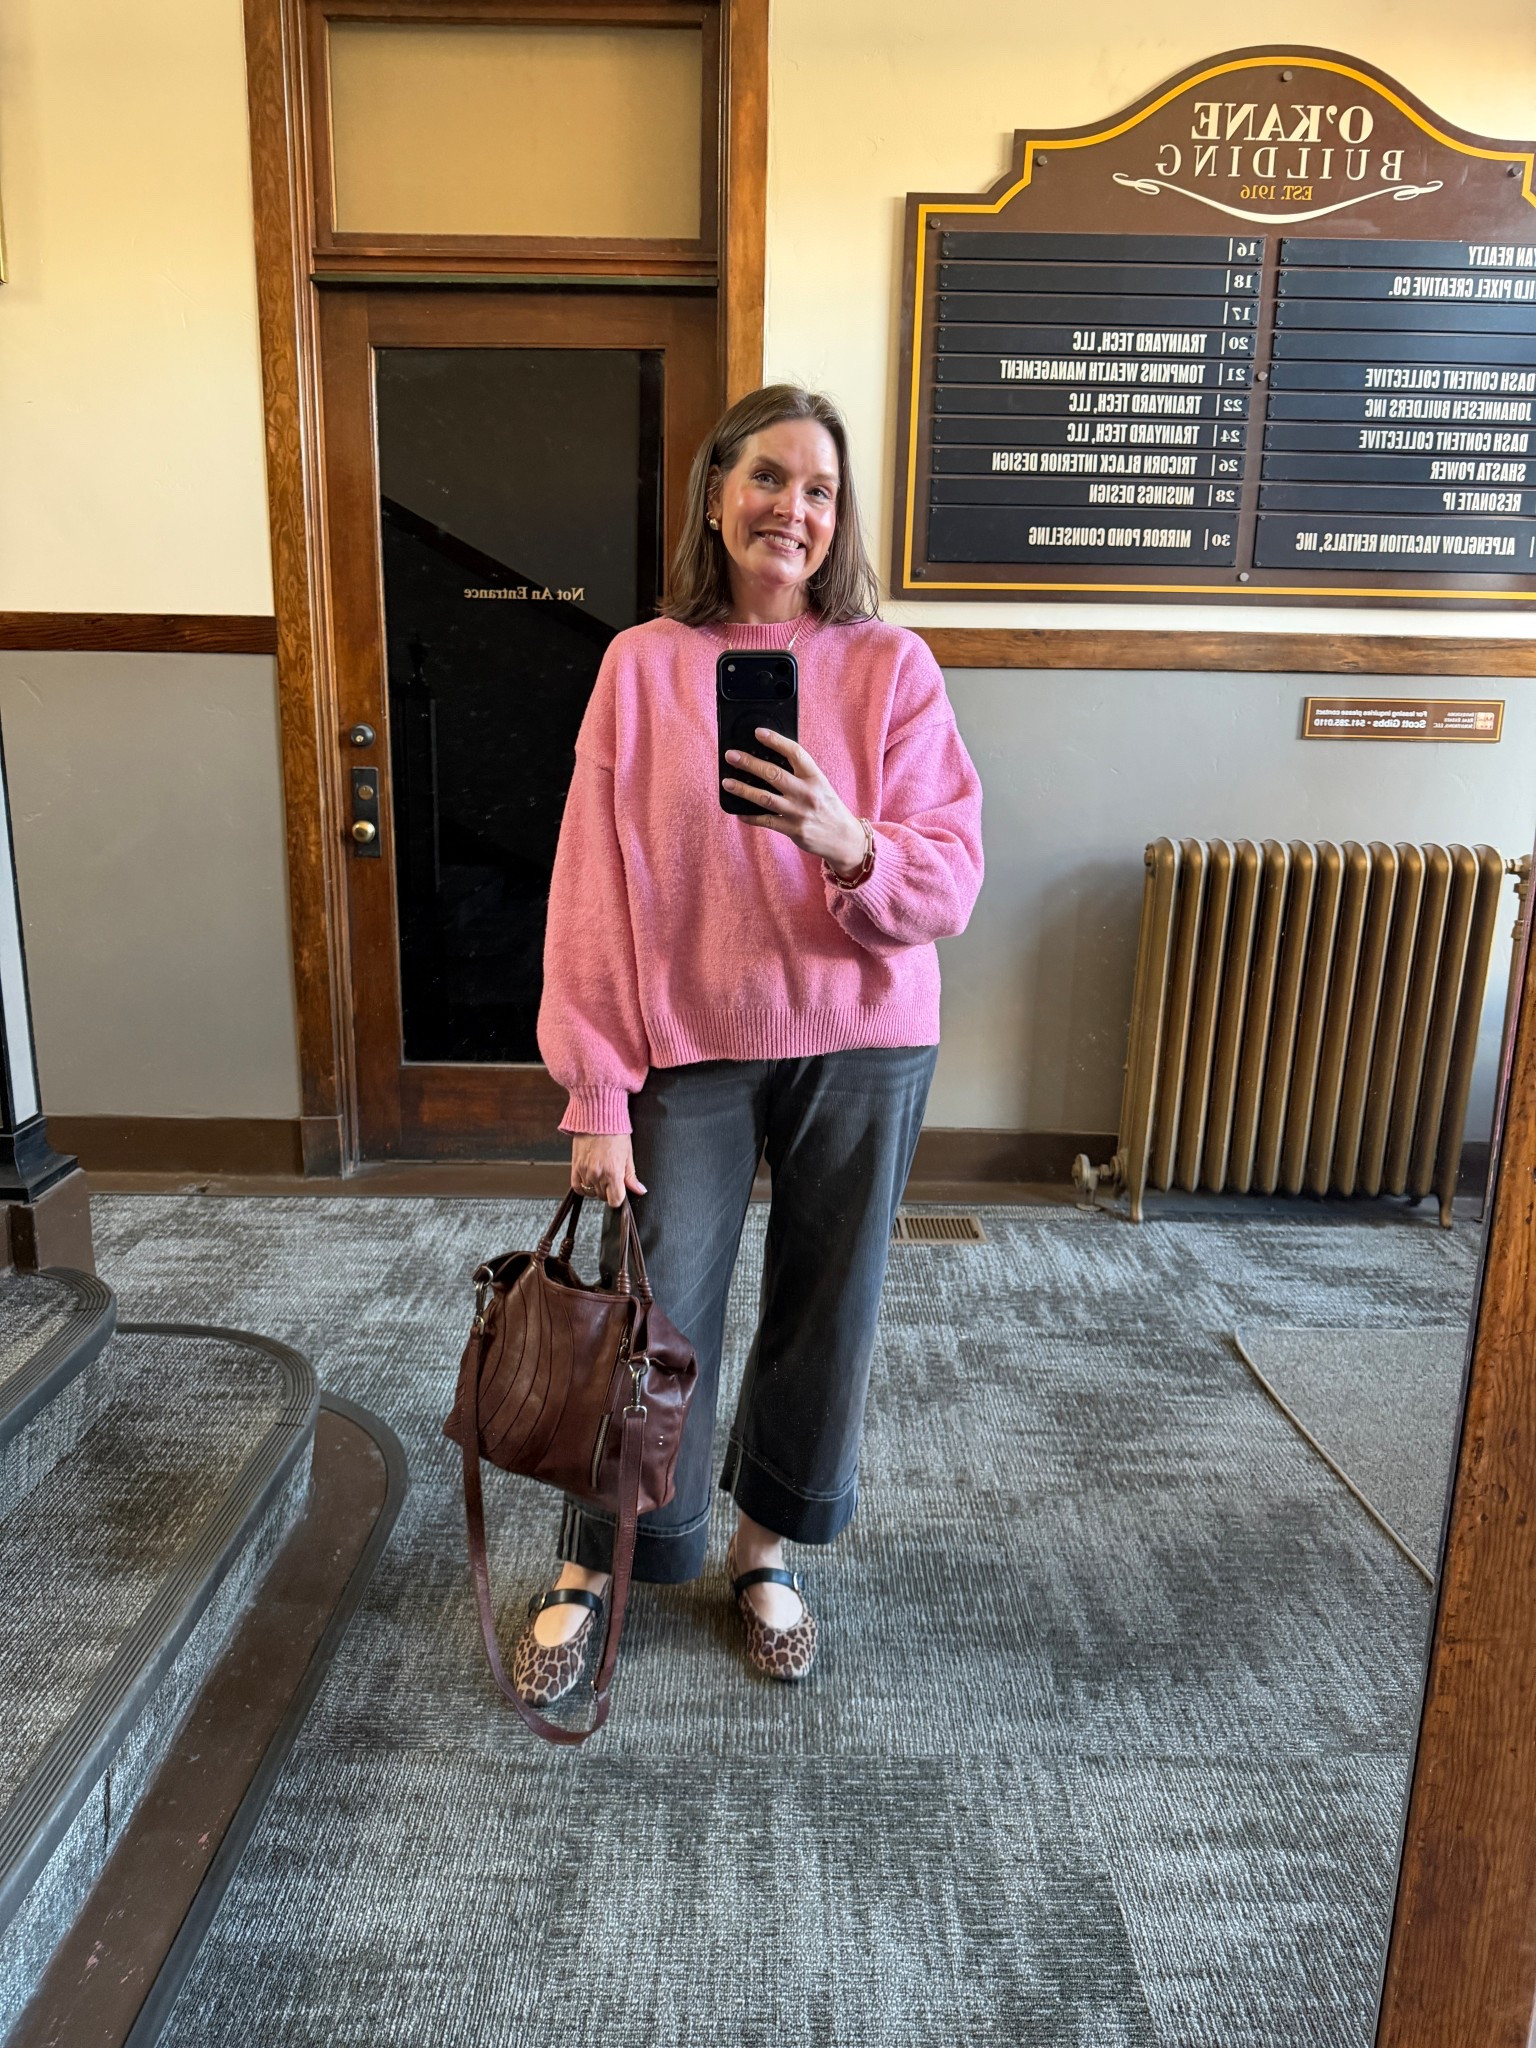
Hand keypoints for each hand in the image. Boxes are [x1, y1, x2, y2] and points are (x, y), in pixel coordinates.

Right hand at [570, 1133, 644, 1208]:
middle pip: (603, 1197)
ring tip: (600, 1174)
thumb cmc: (614, 1132)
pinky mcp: (575, 1167)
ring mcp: (585, 1172)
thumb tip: (640, 1190)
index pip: (615, 1201)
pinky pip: (577, 1187)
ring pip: (591, 1192)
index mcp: (613, 1173)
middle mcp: (598, 1174)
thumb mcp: (628, 1154)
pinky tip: (589, 1179)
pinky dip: (583, 1187)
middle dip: (608, 1190)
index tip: (620, 1191)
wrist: (597, 1118)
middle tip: (611, 1177)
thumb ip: (631, 1176)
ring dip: (596, 1188)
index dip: (618, 1198)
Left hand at [722, 728, 866, 873]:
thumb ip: (801, 774)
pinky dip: (750, 816)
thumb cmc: (829, 808)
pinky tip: (738, 811)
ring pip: (765, 798)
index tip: (759, 733)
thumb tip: (771, 760)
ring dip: (743, 789)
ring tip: (727, 782)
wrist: (844, 838)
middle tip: (731, 756)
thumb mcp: (821, 786)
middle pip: (774, 774)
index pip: (795, 753)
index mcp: (815, 777)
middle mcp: (807, 793)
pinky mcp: (792, 830)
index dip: (776, 741)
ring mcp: (799, 812)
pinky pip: (766, 821)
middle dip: (750, 763)